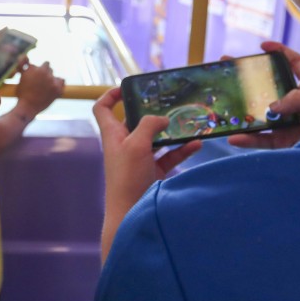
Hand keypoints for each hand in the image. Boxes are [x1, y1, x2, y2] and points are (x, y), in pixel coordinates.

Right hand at [14, 60, 64, 116]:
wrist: (27, 107)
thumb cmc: (22, 93)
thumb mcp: (21, 77)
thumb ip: (23, 65)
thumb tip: (25, 56)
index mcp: (33, 68)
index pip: (41, 64)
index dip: (38, 70)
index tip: (36, 76)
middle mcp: (43, 71)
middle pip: (48, 66)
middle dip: (45, 72)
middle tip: (41, 82)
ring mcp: (51, 80)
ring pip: (54, 75)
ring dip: (51, 79)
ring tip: (46, 88)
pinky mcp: (57, 88)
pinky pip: (62, 80)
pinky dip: (59, 84)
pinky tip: (54, 88)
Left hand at [93, 87, 200, 260]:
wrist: (130, 214)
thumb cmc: (127, 177)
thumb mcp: (136, 145)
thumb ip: (148, 126)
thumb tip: (161, 118)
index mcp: (113, 134)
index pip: (103, 108)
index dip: (110, 94)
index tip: (127, 87)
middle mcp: (125, 144)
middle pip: (136, 121)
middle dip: (152, 112)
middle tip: (170, 102)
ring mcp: (140, 158)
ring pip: (156, 138)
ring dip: (171, 131)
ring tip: (189, 121)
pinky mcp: (153, 172)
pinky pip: (169, 156)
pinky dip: (182, 150)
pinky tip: (197, 144)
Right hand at [226, 41, 299, 149]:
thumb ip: (298, 99)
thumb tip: (272, 107)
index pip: (296, 63)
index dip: (281, 52)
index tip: (263, 46)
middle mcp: (297, 103)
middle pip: (270, 87)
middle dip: (250, 79)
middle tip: (230, 70)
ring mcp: (289, 122)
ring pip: (261, 114)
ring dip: (242, 110)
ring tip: (223, 105)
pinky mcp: (284, 142)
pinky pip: (261, 139)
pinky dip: (247, 139)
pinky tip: (234, 137)